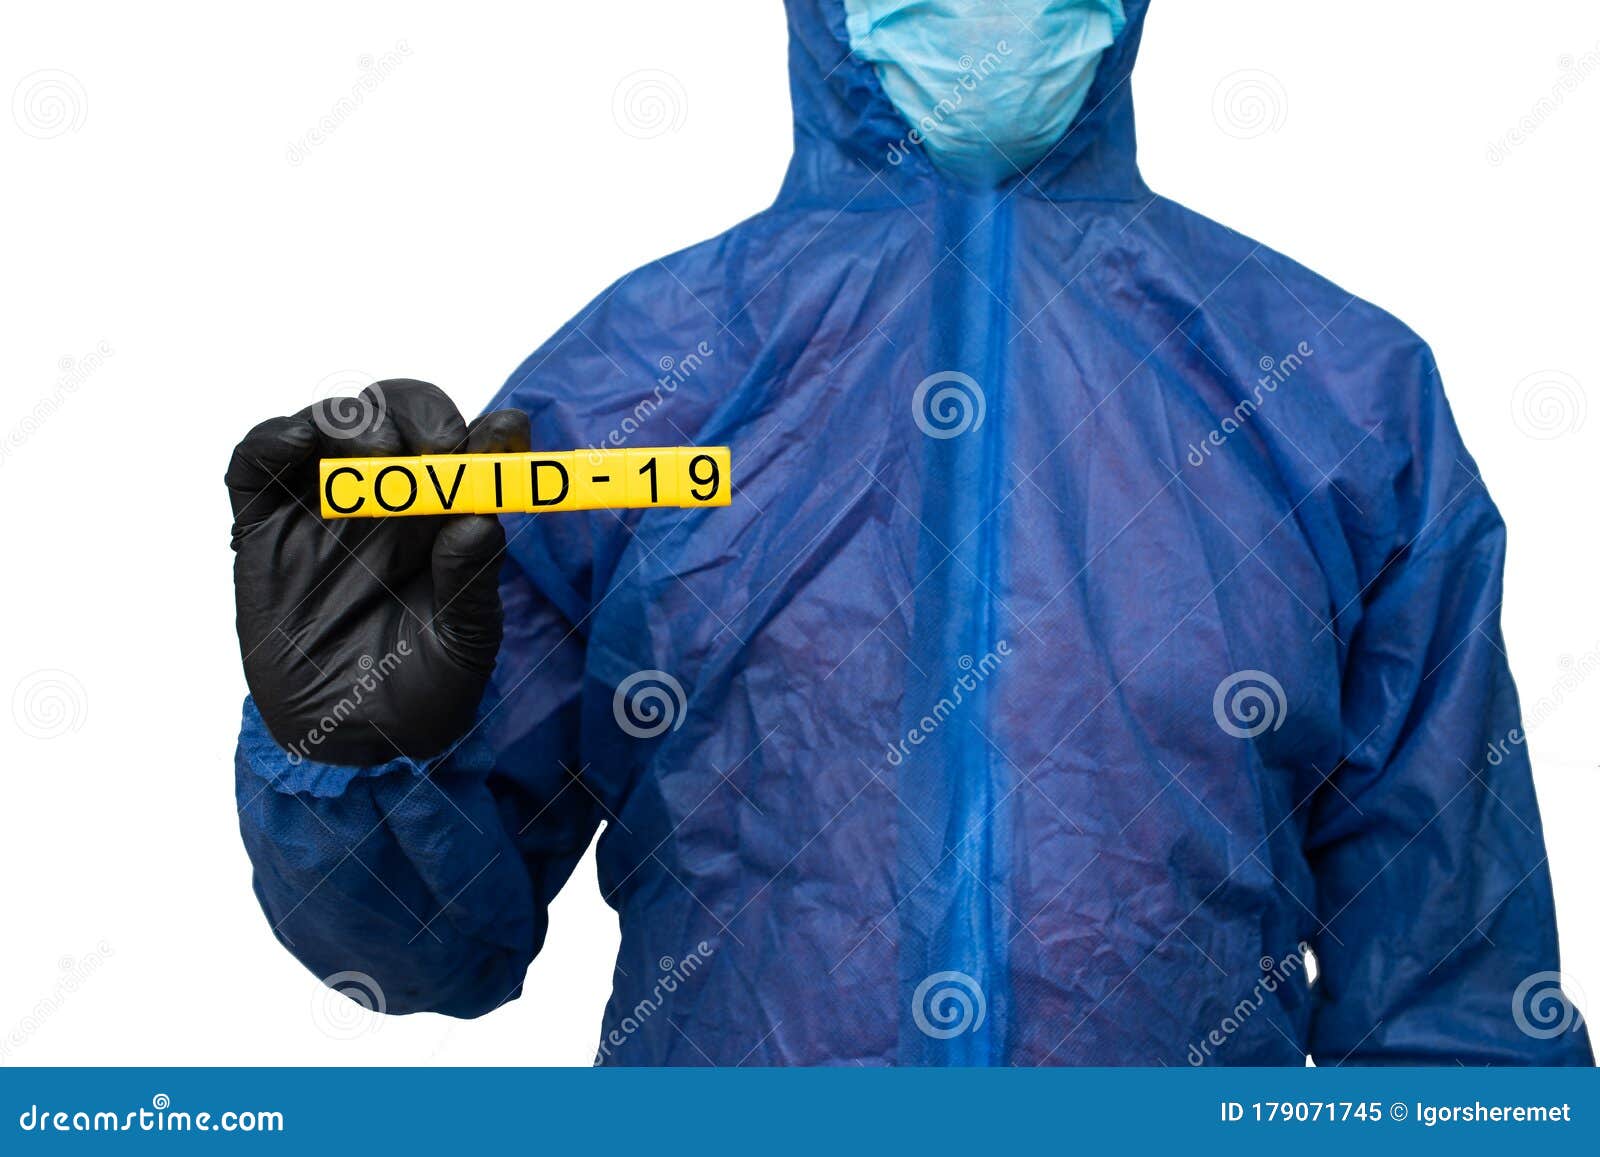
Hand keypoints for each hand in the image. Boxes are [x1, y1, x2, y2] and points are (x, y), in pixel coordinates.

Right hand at [226, 379, 529, 764]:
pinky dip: (274, 437)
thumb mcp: (463, 647)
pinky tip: (298, 443)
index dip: (491, 430)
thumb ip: (472, 584)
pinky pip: (257, 460)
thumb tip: (477, 519)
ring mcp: (322, 506)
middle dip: (422, 414)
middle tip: (436, 447)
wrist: (348, 745)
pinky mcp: (263, 525)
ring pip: (334, 421)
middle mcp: (388, 498)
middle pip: (401, 413)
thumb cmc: (418, 691)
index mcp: (446, 517)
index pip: (471, 448)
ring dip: (357, 421)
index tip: (507, 433)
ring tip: (378, 458)